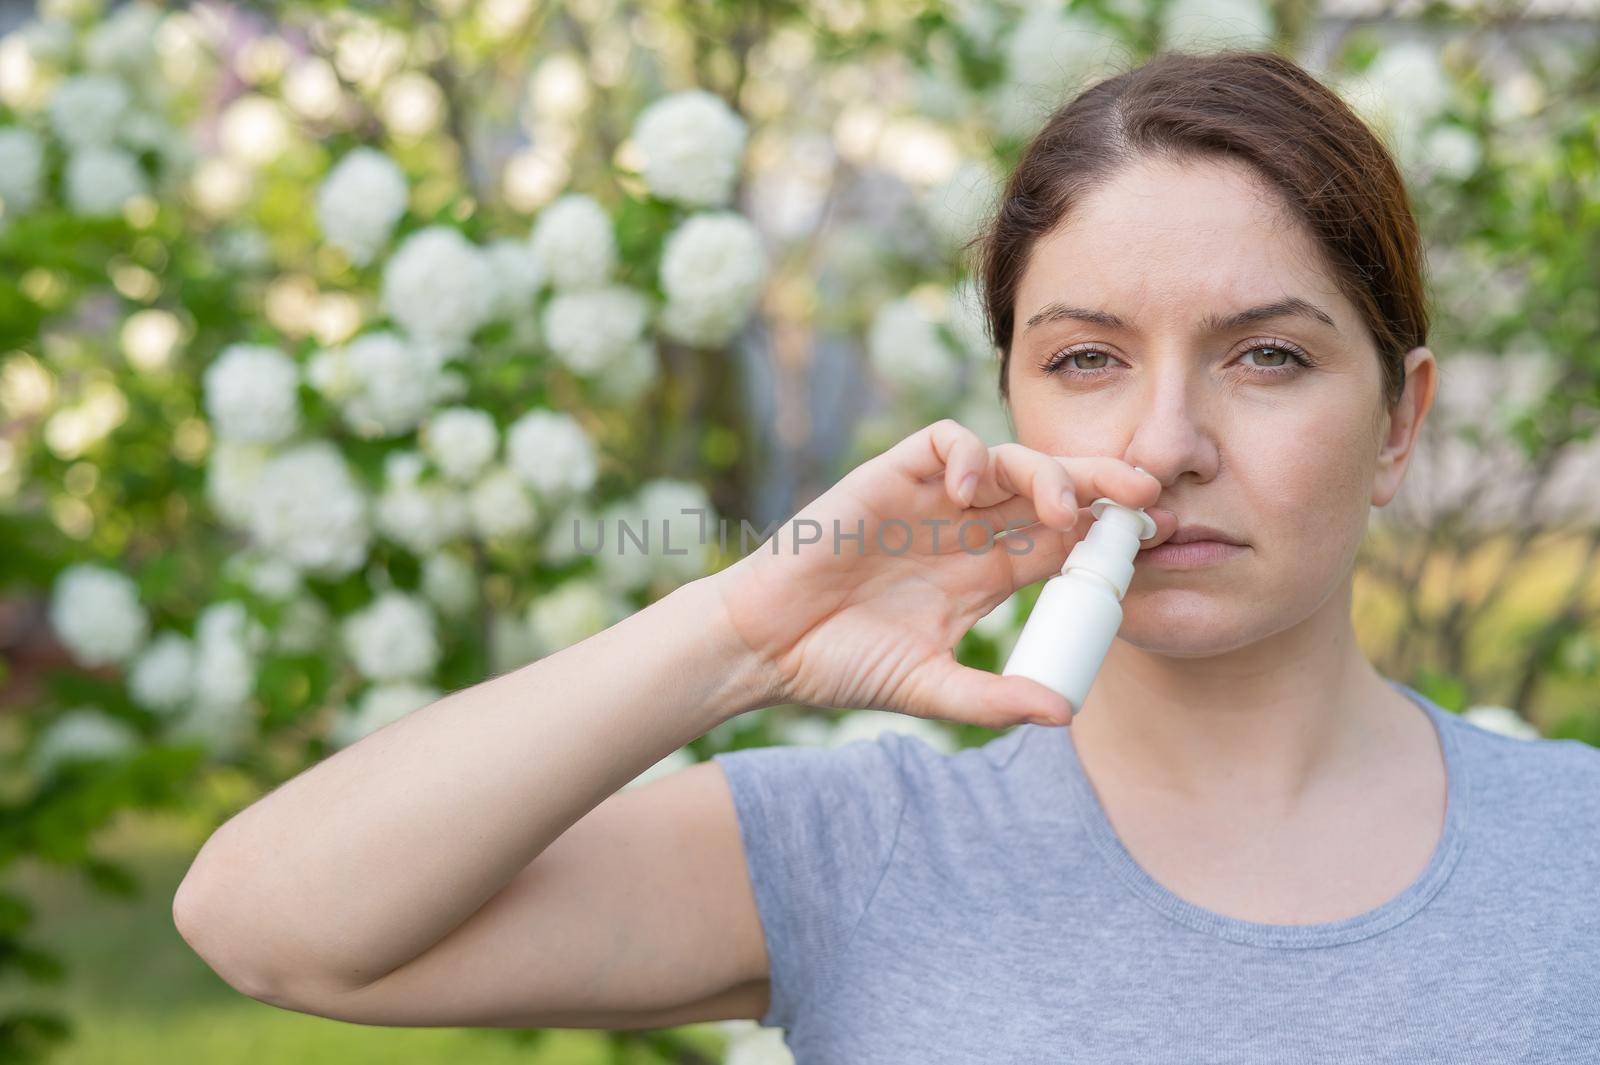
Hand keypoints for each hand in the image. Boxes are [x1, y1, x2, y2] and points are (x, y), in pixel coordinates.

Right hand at [708, 419, 1173, 728]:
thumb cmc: (841, 665)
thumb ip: (992, 699)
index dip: (1106, 537)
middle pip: (1052, 492)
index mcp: (987, 574)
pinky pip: (948, 442)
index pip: (1064, 543)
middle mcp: (970, 530)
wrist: (767, 645)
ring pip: (1011, 460)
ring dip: (1046, 473)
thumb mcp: (929, 688)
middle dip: (1100, 489)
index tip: (1152, 544)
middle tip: (1145, 499)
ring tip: (1060, 507)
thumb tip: (1064, 714)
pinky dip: (971, 454)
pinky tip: (974, 490)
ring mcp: (935, 500)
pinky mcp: (894, 475)